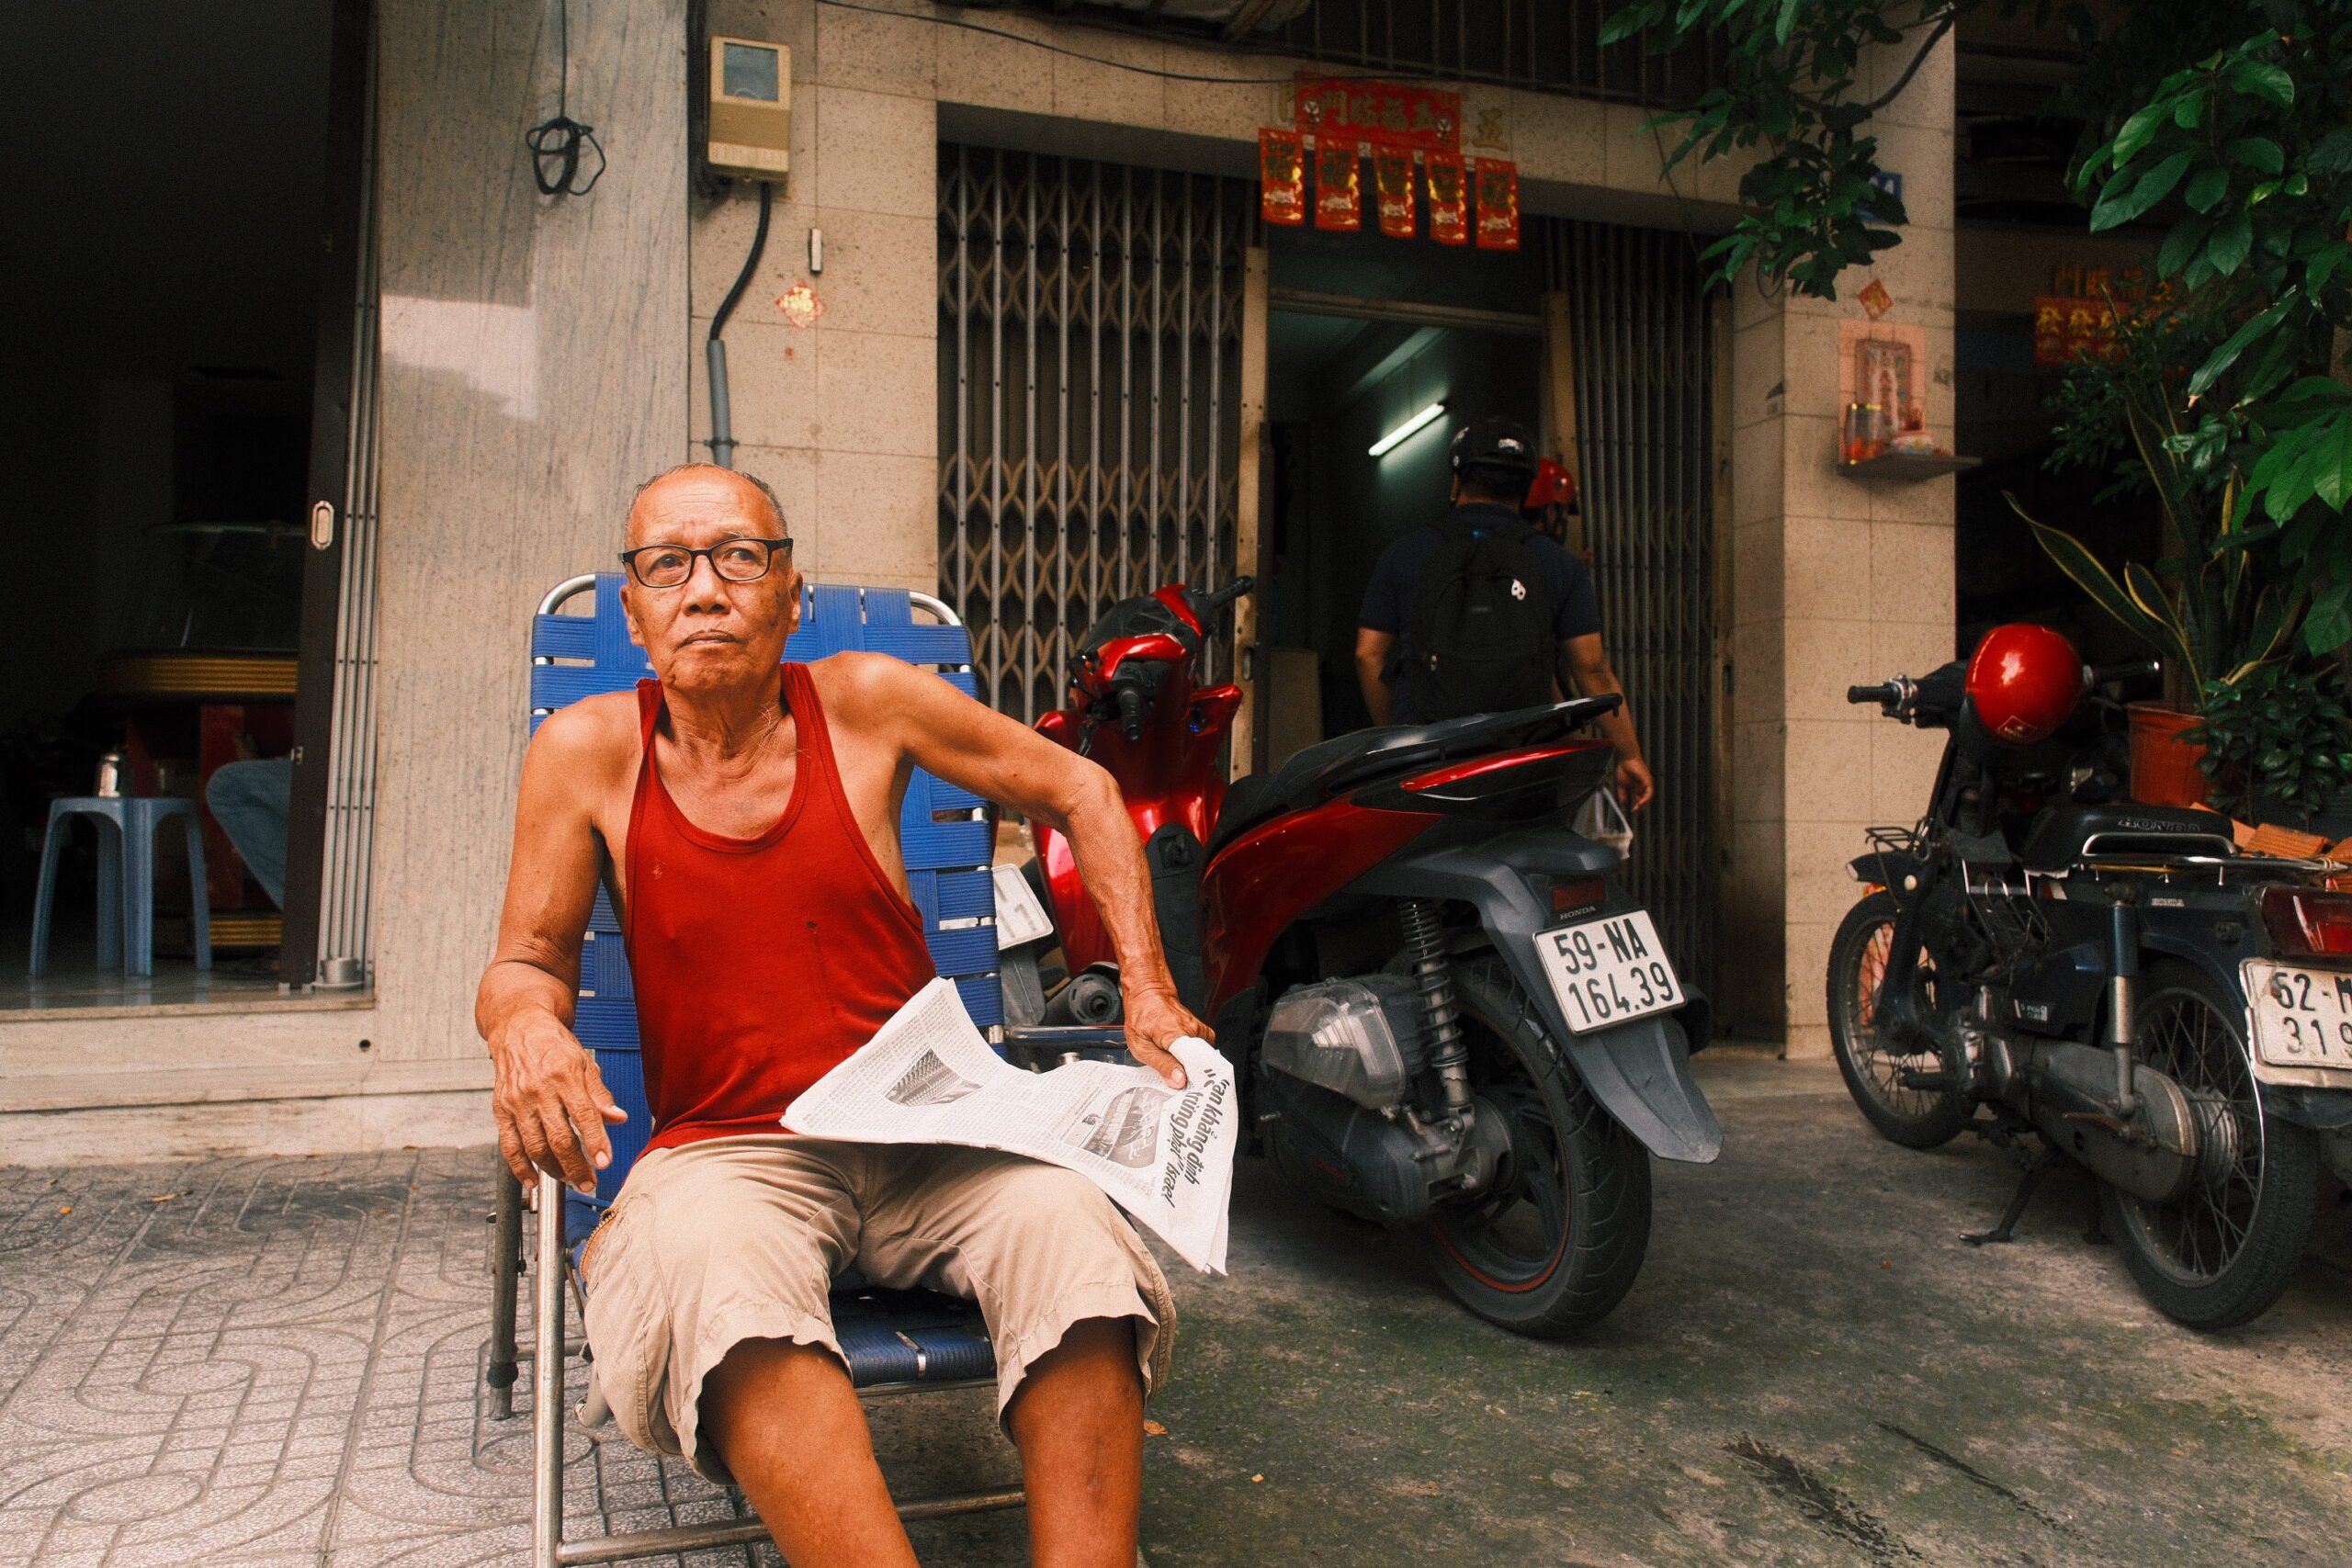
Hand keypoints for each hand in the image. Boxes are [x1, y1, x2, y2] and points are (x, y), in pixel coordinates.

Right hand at [489, 1009, 627, 1193]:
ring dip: (553, 1170)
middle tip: (588, 1182)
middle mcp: (539, 1090)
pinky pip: (508, 1145)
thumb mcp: (584, 1063)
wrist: (519, 1029)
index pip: (583, 1115)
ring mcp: (517, 1102)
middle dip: (576, 1166)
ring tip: (569, 1180)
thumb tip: (618, 1118)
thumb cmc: (554, 1046)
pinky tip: (533, 1181)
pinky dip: (520, 1167)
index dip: (596, 1142)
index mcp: (564, 1076)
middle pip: (558, 1137)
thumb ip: (600, 1095)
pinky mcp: (501, 1110)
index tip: (604, 1162)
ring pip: (534, 1146)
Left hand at [1121, 980, 1213, 1089]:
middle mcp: (1192, 1031)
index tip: (1187, 1091)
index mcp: (1175, 1034)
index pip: (1194, 1063)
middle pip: (1201, 1064)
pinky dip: (1193, 1060)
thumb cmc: (1141, 1016)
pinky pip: (1202, 1052)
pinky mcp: (1202, 1031)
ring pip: (1202, 1059)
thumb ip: (1162, 1064)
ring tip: (1178, 1073)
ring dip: (1191, 1069)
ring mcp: (1199, 1030)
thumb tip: (1179, 1081)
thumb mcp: (1141, 1046)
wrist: (1148, 993)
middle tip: (1179, 1086)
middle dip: (1192, 1078)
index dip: (1192, 1080)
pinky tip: (1181, 1060)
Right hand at [1615, 756, 1654, 811]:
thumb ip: (1623, 795)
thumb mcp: (1622, 785)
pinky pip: (1650, 792)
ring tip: (1637, 809)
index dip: (1638, 806)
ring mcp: (1647, 783)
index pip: (1641, 799)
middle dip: (1641, 807)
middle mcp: (1645, 786)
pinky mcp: (1648, 780)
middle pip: (1646, 799)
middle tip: (1635, 812)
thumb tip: (1623, 804)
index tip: (1633, 812)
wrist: (1626, 759)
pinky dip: (1646, 798)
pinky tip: (1640, 802)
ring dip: (1644, 804)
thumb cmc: (1624, 769)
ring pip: (1649, 797)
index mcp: (1639, 787)